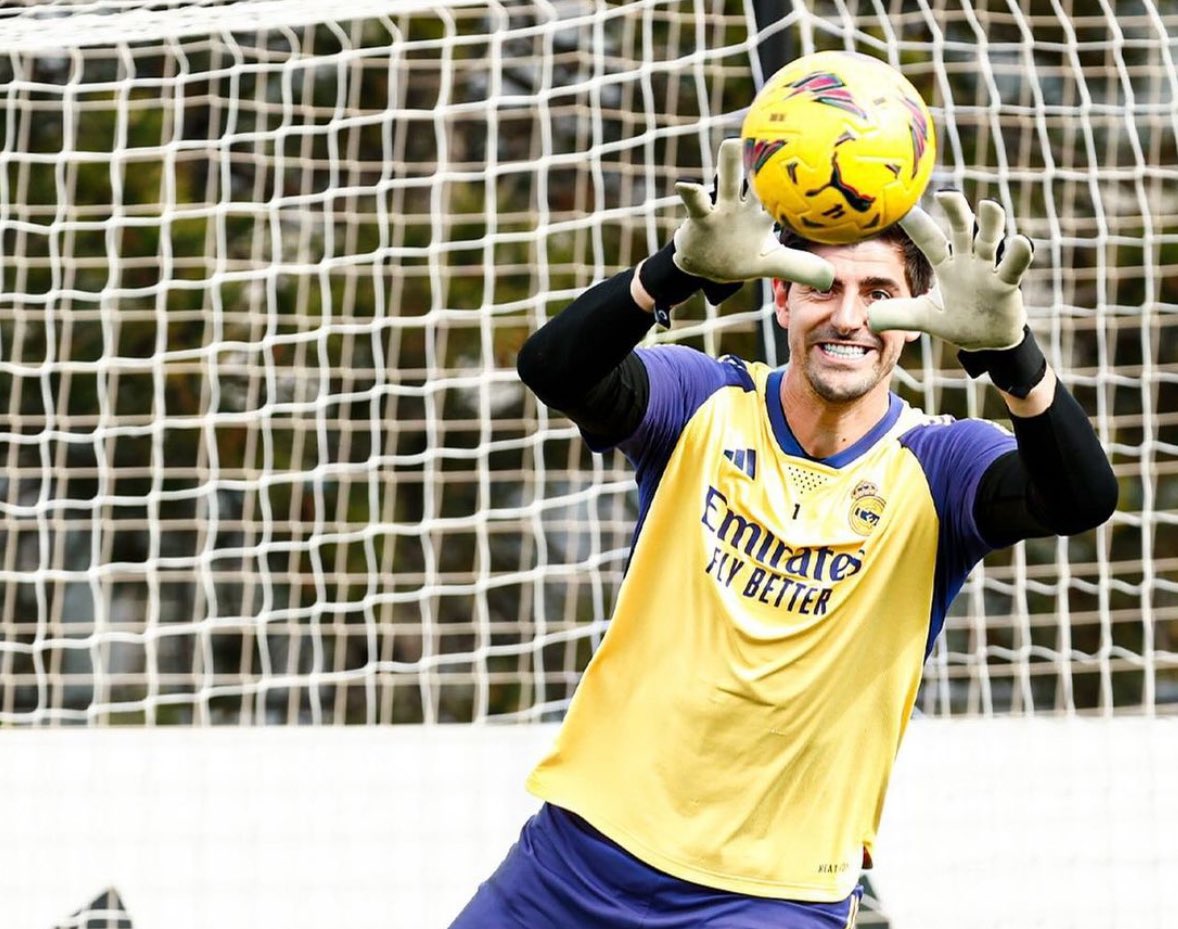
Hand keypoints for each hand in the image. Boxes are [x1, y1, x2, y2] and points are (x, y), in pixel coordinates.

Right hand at [672, 139, 833, 290]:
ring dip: (729, 166)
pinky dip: (690, 194)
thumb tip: (830, 279)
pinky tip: (685, 185)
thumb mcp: (770, 263)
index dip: (801, 175)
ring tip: (730, 145)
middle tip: (777, 135)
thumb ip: (798, 267)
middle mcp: (747, 203)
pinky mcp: (701, 215)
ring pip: (728, 183)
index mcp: (766, 212)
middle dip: (765, 157)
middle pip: (758, 177)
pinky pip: (696, 203)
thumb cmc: (740, 257)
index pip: (786, 191)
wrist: (705, 266)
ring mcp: (723, 207)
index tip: (818, 154)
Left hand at [867, 191, 1033, 350]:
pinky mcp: (1007, 284)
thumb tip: (869, 318)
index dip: (916, 223)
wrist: (988, 341)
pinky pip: (1013, 266)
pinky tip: (1020, 241)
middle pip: (962, 228)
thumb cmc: (957, 321)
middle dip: (955, 209)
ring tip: (988, 204)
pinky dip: (1018, 254)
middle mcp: (968, 260)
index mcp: (946, 264)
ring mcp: (988, 270)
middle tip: (945, 192)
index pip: (928, 239)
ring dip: (991, 223)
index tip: (901, 202)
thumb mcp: (924, 318)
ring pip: (990, 240)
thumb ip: (899, 315)